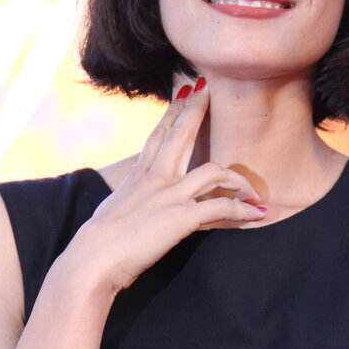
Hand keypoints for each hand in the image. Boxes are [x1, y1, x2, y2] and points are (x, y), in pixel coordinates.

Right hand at [61, 76, 265, 294]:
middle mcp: (155, 178)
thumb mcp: (115, 210)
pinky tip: (256, 214)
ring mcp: (169, 195)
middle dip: (196, 109)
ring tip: (252, 190)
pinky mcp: (181, 217)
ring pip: (213, 171)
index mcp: (138, 176)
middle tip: (209, 88)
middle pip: (180, 134)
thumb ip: (132, 198)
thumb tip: (134, 199)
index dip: (172, 111)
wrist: (92, 260)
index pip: (158, 136)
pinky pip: (222, 208)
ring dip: (238, 180)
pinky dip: (242, 211)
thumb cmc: (98, 244)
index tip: (183, 90)